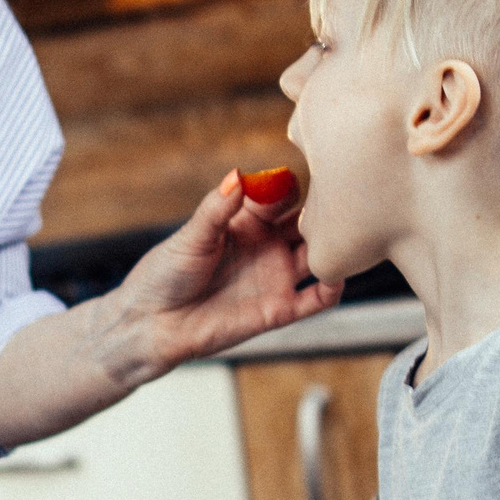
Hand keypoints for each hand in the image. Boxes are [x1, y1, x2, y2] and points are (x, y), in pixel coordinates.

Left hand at [109, 170, 343, 376]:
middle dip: (323, 211)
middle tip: (337, 201)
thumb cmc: (165, 274)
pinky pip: (316, 298)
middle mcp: (266, 244)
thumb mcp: (191, 236)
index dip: (288, 186)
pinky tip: (338, 274)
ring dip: (334, 246)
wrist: (153, 323)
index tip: (294, 179)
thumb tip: (238, 175)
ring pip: (318, 255)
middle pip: (307, 222)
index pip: (280, 194)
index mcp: (245, 220)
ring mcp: (275, 275)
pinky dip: (333, 286)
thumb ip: (217, 208)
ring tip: (346, 234)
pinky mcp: (279, 308)